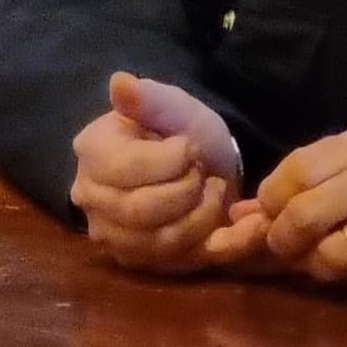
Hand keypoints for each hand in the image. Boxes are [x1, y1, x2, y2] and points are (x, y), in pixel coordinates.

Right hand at [69, 71, 256, 275]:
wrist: (198, 164)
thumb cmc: (178, 131)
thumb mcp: (171, 106)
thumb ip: (148, 98)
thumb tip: (120, 83)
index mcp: (92, 155)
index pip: (127, 169)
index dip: (171, 160)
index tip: (190, 146)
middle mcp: (93, 202)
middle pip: (140, 211)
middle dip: (187, 190)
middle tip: (204, 171)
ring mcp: (119, 238)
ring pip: (164, 241)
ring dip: (205, 213)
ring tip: (216, 189)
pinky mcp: (152, 264)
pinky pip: (192, 261)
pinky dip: (229, 244)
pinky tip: (254, 225)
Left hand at [245, 126, 346, 301]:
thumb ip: (298, 183)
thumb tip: (237, 216)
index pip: (295, 173)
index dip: (271, 201)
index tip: (272, 214)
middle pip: (303, 216)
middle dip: (284, 239)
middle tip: (290, 247)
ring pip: (331, 256)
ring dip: (322, 264)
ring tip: (337, 255)